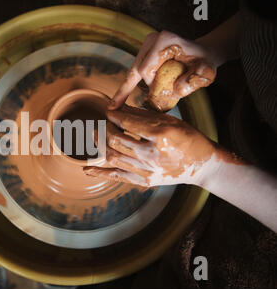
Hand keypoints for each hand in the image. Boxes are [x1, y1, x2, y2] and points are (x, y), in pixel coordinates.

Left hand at [84, 106, 218, 186]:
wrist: (201, 165)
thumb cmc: (187, 138)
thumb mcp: (169, 121)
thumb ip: (142, 115)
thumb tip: (117, 107)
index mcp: (160, 135)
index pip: (128, 122)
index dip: (114, 115)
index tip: (108, 111)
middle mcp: (152, 154)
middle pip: (117, 139)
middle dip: (105, 128)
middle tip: (103, 123)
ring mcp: (147, 170)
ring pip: (113, 156)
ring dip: (101, 144)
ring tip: (96, 135)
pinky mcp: (144, 181)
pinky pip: (117, 177)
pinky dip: (100, 173)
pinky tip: (86, 170)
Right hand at [109, 30, 217, 109]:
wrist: (204, 52)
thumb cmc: (203, 62)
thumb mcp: (203, 73)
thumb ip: (190, 82)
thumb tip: (175, 92)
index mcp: (165, 42)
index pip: (146, 69)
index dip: (151, 85)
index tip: (163, 92)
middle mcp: (153, 40)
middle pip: (135, 69)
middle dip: (128, 88)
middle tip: (117, 106)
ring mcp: (148, 44)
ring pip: (133, 70)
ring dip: (130, 86)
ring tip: (120, 102)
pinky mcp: (145, 50)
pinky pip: (135, 69)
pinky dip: (132, 82)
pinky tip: (124, 95)